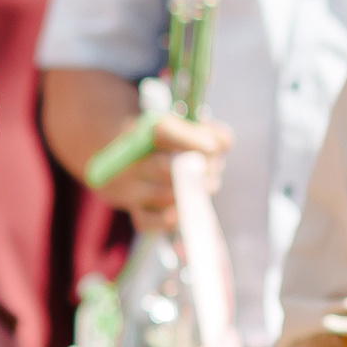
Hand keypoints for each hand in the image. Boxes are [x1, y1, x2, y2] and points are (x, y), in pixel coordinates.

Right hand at [91, 115, 232, 231]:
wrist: (121, 155)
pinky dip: (169, 219)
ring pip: (163, 195)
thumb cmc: (164, 140)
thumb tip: (224, 143)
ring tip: (210, 184)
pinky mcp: (132, 208)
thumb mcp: (183, 126)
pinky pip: (148, 220)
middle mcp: (131, 160)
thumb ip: (208, 131)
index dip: (191, 140)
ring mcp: (129, 187)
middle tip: (214, 171)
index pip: (162, 131)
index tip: (213, 148)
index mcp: (142, 131)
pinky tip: (184, 210)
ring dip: (192, 193)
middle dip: (198, 171)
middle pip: (164, 166)